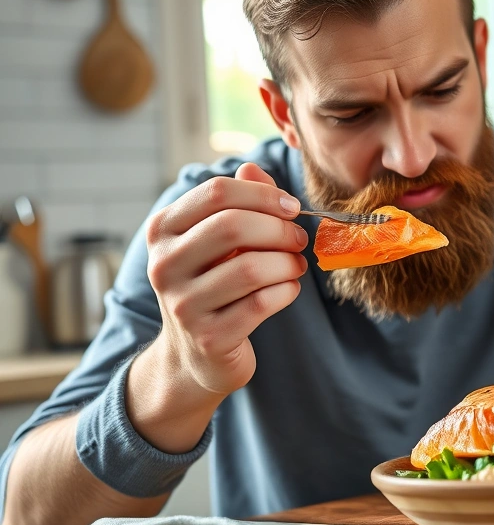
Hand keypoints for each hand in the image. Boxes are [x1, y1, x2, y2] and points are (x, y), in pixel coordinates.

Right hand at [144, 162, 307, 396]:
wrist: (195, 356)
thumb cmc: (213, 285)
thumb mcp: (217, 241)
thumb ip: (238, 202)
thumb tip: (253, 168)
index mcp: (163, 230)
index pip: (216, 192)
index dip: (264, 195)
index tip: (291, 208)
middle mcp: (164, 265)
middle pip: (233, 225)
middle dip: (279, 229)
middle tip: (298, 238)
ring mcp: (183, 304)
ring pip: (251, 268)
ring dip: (288, 263)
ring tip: (295, 265)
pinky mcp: (210, 337)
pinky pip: (262, 302)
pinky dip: (286, 291)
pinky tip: (287, 289)